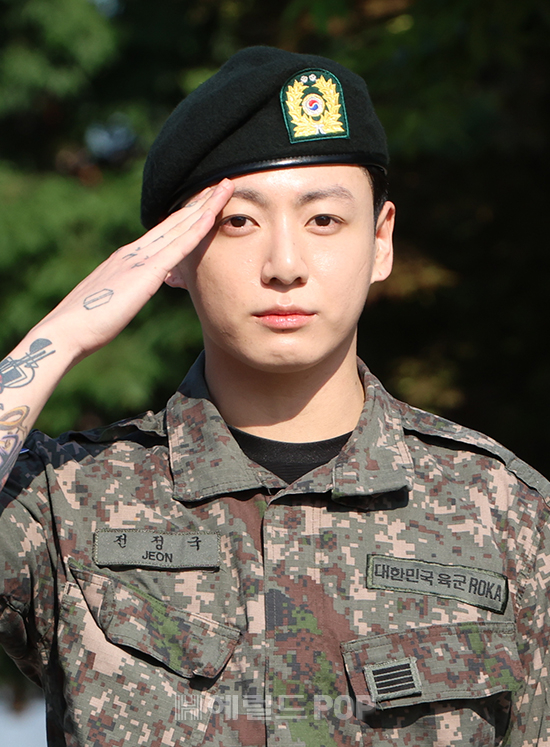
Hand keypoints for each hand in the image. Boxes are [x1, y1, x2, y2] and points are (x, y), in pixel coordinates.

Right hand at [33, 179, 233, 364]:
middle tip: (223, 183)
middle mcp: (133, 252)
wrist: (66, 331)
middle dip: (200, 202)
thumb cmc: (84, 325)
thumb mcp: (110, 303)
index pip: (162, 232)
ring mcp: (139, 259)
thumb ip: (123, 294)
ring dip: (205, 206)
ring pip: (180, 227)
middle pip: (174, 222)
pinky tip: (212, 215)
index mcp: (125, 259)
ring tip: (226, 186)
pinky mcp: (145, 272)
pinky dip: (196, 229)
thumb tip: (128, 297)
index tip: (204, 201)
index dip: (185, 215)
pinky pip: (178, 247)